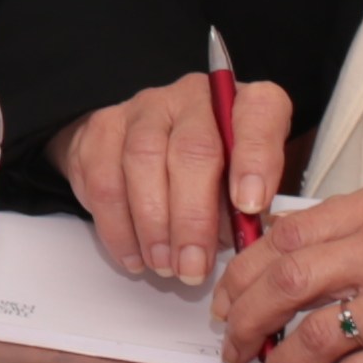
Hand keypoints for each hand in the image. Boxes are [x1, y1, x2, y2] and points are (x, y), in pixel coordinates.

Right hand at [56, 70, 295, 287]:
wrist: (155, 149)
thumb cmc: (215, 176)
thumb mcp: (245, 188)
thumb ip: (247, 210)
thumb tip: (241, 245)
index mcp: (243, 104)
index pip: (259, 111)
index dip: (256, 157)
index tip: (250, 205)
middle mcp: (194, 96)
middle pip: (192, 148)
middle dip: (192, 217)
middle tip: (193, 266)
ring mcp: (145, 108)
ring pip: (142, 160)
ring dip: (152, 225)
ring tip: (164, 265)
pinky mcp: (103, 127)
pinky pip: (103, 177)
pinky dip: (118, 226)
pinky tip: (134, 256)